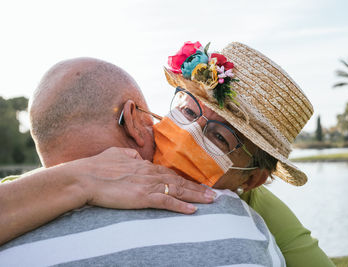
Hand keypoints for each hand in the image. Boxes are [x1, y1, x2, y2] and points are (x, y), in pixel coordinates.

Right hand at [74, 147, 215, 213]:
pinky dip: (181, 206)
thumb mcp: (114, 153)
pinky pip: (166, 201)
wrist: (85, 177)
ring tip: (210, 200)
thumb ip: (127, 153)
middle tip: (213, 193)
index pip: (168, 172)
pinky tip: (192, 210)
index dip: (184, 179)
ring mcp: (148, 185)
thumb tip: (134, 155)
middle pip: (178, 180)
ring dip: (196, 195)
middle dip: (197, 187)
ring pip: (178, 189)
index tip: (195, 183)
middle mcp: (149, 173)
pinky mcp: (143, 197)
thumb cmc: (96, 166)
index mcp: (143, 164)